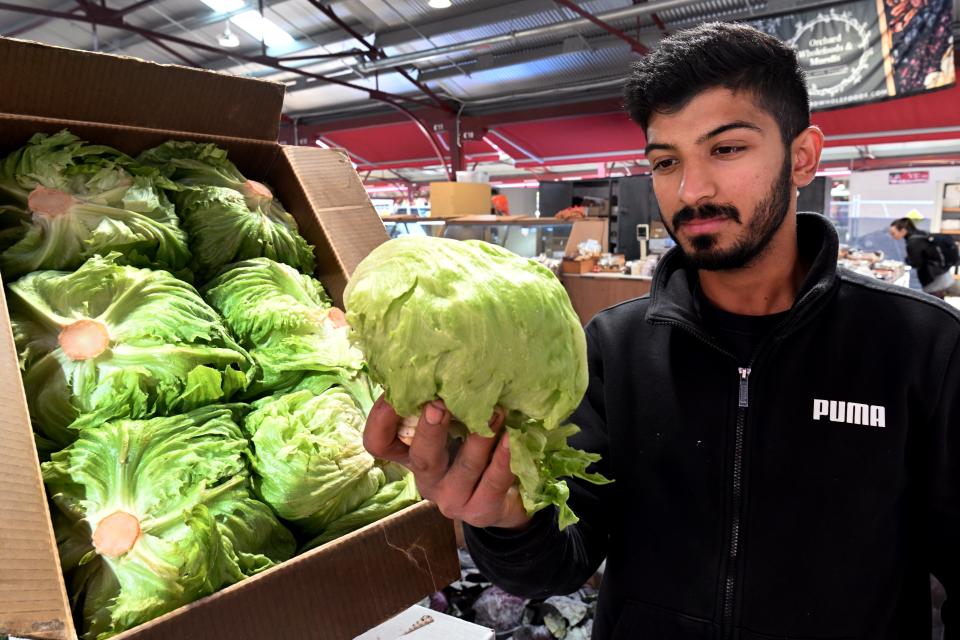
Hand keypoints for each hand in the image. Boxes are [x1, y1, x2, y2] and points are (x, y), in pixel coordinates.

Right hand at [363, 395, 531, 529]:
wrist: (507, 502)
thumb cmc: (476, 454)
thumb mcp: (455, 430)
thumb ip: (446, 406)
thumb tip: (447, 360)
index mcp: (412, 456)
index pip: (379, 443)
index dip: (381, 419)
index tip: (396, 391)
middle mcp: (427, 479)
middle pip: (421, 456)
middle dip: (431, 429)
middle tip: (441, 403)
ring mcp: (453, 498)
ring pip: (464, 468)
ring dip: (480, 437)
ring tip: (495, 412)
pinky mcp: (482, 510)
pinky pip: (493, 482)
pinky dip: (504, 458)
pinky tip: (512, 438)